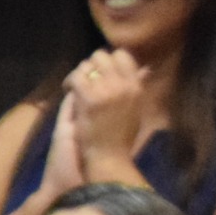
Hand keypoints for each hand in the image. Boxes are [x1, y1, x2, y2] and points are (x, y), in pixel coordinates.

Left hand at [55, 50, 146, 191]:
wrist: (108, 159)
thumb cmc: (121, 139)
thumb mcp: (135, 109)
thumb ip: (138, 86)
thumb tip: (147, 68)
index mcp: (136, 87)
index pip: (123, 55)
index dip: (110, 59)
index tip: (102, 71)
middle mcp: (123, 85)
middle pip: (103, 56)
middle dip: (92, 64)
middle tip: (87, 78)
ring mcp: (106, 91)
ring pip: (87, 65)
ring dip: (79, 73)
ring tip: (77, 86)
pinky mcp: (89, 99)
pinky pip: (76, 77)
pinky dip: (70, 81)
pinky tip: (68, 90)